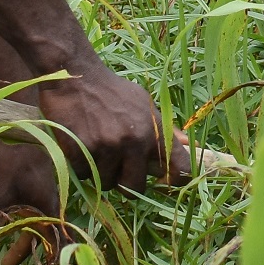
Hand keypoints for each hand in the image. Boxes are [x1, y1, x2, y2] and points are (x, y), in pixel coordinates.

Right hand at [0, 54, 176, 264]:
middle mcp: (135, 141)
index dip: (175, 180)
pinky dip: (81, 166)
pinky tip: (80, 145)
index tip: (164, 180)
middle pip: (135, 188)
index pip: (181, 168)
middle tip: (116, 169)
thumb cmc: (111, 90)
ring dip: (99, 173)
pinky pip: (83, 175)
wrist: (75, 76)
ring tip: (95, 149)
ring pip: (105, 182)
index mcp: (154, 131)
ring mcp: (108, 147)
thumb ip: (163, 128)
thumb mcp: (143, 103)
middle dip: (125, 183)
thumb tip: (188, 145)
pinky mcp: (82, 150)